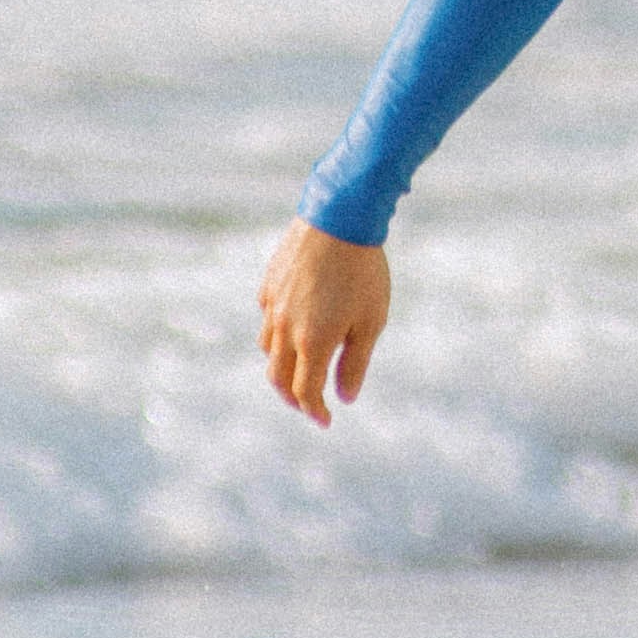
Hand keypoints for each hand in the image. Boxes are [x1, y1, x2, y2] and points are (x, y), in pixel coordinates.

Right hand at [260, 227, 391, 424]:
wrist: (340, 217)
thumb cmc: (363, 271)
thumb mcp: (371, 321)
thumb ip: (355, 363)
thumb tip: (344, 397)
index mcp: (312, 342)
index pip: (305, 392)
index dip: (315, 411)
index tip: (326, 420)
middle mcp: (285, 327)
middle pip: (278, 377)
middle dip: (291, 397)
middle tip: (307, 404)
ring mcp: (272, 304)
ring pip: (267, 348)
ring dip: (282, 365)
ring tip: (300, 367)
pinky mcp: (268, 283)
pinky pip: (266, 317)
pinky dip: (277, 332)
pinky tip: (294, 326)